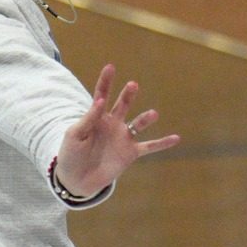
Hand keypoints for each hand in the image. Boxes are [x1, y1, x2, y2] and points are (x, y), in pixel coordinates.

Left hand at [52, 65, 179, 198]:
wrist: (76, 179)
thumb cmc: (71, 154)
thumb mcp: (75, 134)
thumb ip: (88, 119)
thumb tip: (100, 101)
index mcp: (96, 117)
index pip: (102, 95)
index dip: (106, 82)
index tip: (110, 67)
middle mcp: (113, 124)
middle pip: (123, 105)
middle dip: (128, 95)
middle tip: (132, 85)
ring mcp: (123, 138)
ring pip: (138, 124)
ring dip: (146, 119)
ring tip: (153, 114)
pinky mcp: (130, 153)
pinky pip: (149, 147)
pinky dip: (162, 143)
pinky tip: (176, 138)